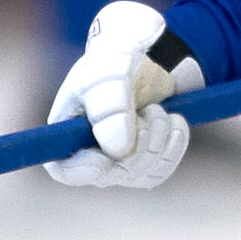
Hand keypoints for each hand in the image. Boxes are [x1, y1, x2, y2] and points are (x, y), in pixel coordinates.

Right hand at [45, 0, 204, 187]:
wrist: (144, 65)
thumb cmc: (114, 67)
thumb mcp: (108, 75)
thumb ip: (110, 108)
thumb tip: (119, 151)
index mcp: (66, 133)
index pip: (65, 170)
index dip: (84, 170)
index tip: (106, 157)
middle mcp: (88, 155)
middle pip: (112, 173)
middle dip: (138, 140)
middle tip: (148, 109)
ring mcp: (116, 165)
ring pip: (141, 173)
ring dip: (158, 137)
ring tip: (157, 109)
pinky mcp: (142, 166)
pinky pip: (162, 169)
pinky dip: (174, 144)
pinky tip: (175, 121)